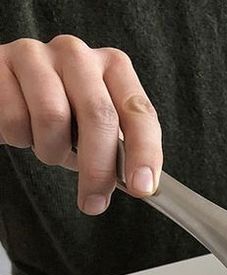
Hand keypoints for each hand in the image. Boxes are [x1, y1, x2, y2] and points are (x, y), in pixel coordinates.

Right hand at [0, 35, 161, 213]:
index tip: (142, 187)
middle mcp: (78, 54)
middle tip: (94, 202)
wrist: (8, 91)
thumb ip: (121, 151)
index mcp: (113, 66)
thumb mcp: (98, 130)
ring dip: (52, 151)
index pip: (139, 112)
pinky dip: (20, 138)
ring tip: (50, 149)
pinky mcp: (0, 63)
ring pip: (53, 118)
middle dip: (99, 169)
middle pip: (99, 116)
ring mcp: (37, 55)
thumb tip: (140, 184)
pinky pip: (15, 118)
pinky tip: (24, 130)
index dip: (145, 152)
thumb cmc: (64, 115)